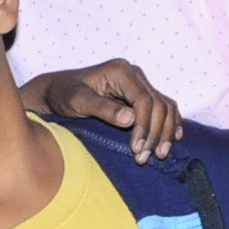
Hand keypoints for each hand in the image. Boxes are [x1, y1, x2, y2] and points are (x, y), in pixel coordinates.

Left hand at [21, 59, 183, 163]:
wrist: (56, 92)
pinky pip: (164, 108)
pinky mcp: (140, 95)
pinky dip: (170, 124)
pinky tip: (172, 140)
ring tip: (158, 155)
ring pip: (165, 107)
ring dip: (165, 132)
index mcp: (120, 71)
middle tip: (144, 158)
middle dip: (155, 133)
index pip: (143, 99)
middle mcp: (134, 74)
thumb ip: (102, 108)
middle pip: (159, 104)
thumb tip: (130, 119)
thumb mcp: (76, 101)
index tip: (136, 149)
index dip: (144, 126)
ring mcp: (139, 84)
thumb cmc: (62, 95)